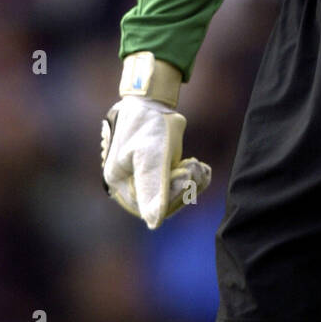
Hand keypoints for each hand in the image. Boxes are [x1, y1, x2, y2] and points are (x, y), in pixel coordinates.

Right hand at [100, 54, 210, 227]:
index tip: (185, 175)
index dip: (170, 199)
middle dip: (183, 189)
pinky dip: (192, 177)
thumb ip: (153, 188)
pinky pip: (177, 184)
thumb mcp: (152, 156)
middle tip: (195, 167)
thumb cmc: (148, 124)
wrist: (153, 99)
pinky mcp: (158, 168)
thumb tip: (155, 222)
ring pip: (172, 194)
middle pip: (162, 203)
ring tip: (197, 164)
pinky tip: (201, 166)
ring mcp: (144, 175)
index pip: (148, 209)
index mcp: (119, 182)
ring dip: (190, 183)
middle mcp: (129, 183)